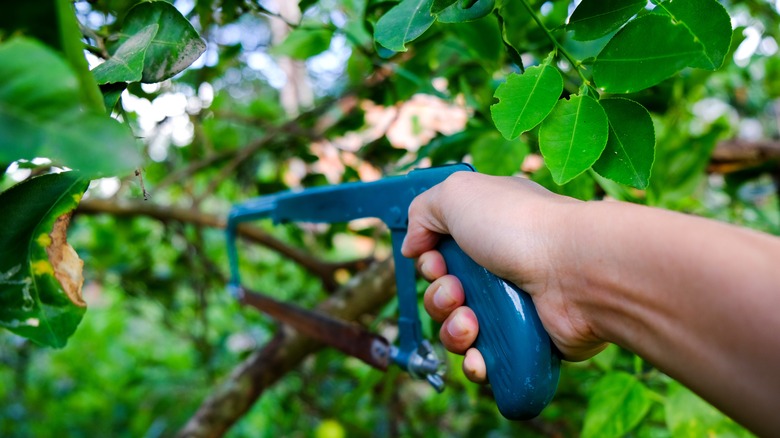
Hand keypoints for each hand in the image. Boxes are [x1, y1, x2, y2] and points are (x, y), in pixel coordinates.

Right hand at [401, 172, 607, 380]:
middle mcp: (502, 264)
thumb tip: (412, 247)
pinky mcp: (526, 341)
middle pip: (446, 293)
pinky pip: (486, 360)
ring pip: (461, 329)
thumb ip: (422, 211)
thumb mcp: (458, 194)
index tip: (434, 260)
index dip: (429, 261)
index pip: (442, 250)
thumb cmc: (520, 227)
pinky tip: (479, 356)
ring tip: (471, 324)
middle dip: (439, 298)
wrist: (578, 272)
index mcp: (488, 227)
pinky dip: (475, 361)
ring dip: (453, 330)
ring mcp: (515, 304)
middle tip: (457, 292)